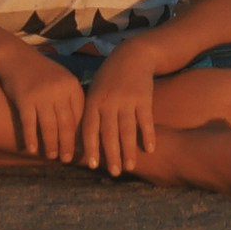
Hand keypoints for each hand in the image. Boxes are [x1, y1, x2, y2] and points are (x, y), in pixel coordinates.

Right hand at [0, 50, 87, 158]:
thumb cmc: (41, 73)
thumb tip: (80, 129)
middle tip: (67, 159)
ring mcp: (41, 95)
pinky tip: (32, 149)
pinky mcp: (24, 99)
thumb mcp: (61, 80)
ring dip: (51, 144)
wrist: (15, 58)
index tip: (81, 148)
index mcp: (72, 86)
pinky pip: (29, 124)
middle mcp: (59, 90)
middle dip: (67, 144)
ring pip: (49, 126)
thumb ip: (70, 99)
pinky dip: (31, 138)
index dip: (80, 134)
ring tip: (52, 157)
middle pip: (66, 123)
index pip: (80, 115)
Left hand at [78, 54, 161, 177]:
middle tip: (114, 173)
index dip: (91, 148)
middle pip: (109, 133)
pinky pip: (145, 120)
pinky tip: (149, 149)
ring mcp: (126, 100)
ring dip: (128, 150)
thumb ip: (90, 113)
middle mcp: (108, 102)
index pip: (89, 129)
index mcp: (93, 101)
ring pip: (127, 129)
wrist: (132, 56)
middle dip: (111, 155)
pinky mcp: (143, 97)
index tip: (93, 166)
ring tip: (130, 167)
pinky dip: (147, 135)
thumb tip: (81, 140)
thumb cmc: (109, 79)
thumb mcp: (94, 91)